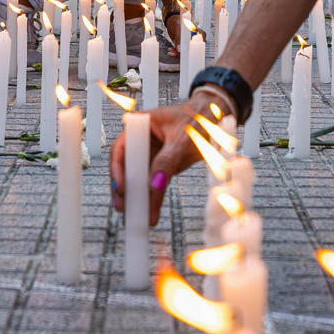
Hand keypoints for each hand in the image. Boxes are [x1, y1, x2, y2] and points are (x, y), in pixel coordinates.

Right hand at [109, 95, 204, 225]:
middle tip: (124, 207)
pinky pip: (153, 183)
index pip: (120, 148)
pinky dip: (151, 198)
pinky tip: (150, 212)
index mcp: (140, 125)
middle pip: (126, 166)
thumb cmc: (198, 118)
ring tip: (135, 216)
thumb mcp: (182, 138)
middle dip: (124, 188)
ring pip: (138, 178)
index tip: (121, 187)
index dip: (117, 169)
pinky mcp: (162, 166)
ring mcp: (151, 154)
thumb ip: (168, 160)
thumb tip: (155, 183)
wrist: (215, 117)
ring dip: (136, 197)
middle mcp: (142, 140)